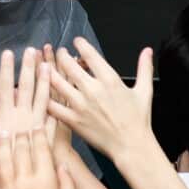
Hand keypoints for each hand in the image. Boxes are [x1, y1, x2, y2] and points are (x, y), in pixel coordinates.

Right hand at [0, 47, 50, 173]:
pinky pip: (56, 113)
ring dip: (45, 79)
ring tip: (48, 63)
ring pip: (43, 97)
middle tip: (32, 50)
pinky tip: (63, 89)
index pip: (4, 87)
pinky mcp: (49, 132)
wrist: (20, 183)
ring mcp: (37, 123)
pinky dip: (59, 99)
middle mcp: (22, 116)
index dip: (6, 70)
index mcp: (5, 116)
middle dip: (28, 67)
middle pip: (25, 87)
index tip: (8, 53)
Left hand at [0, 128, 78, 188]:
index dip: (38, 135)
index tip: (37, 126)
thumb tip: (61, 166)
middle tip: (20, 127)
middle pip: (20, 151)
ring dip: (3, 145)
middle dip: (20, 136)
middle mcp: (25, 183)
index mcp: (45, 182)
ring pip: (3, 161)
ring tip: (3, 134)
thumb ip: (67, 184)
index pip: (41, 150)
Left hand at [47, 40, 155, 164]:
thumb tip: (147, 51)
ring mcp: (81, 105)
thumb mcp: (145, 91)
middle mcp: (93, 90)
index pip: (90, 54)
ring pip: (56, 82)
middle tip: (59, 53)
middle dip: (61, 55)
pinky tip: (41, 91)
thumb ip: (144, 68)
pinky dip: (45, 97)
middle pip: (68, 65)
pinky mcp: (73, 120)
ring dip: (49, 71)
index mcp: (110, 80)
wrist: (132, 146)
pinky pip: (53, 106)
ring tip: (46, 66)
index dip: (80, 44)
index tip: (76, 41)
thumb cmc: (138, 121)